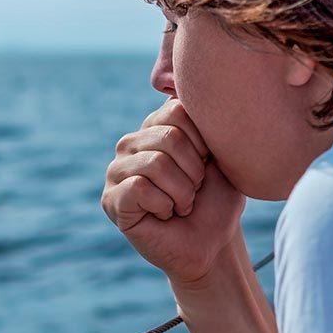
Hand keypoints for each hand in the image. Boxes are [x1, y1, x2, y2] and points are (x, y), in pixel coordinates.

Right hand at [101, 98, 245, 286]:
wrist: (213, 245)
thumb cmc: (218, 200)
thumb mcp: (221, 153)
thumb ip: (207, 121)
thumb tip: (189, 87)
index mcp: (155, 126)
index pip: (177, 111)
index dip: (203, 143)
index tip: (207, 165)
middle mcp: (131, 143)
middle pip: (169, 137)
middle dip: (194, 172)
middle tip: (194, 191)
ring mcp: (116, 171)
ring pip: (156, 163)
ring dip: (182, 192)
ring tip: (182, 204)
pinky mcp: (111, 200)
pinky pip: (139, 188)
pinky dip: (164, 205)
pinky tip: (165, 215)